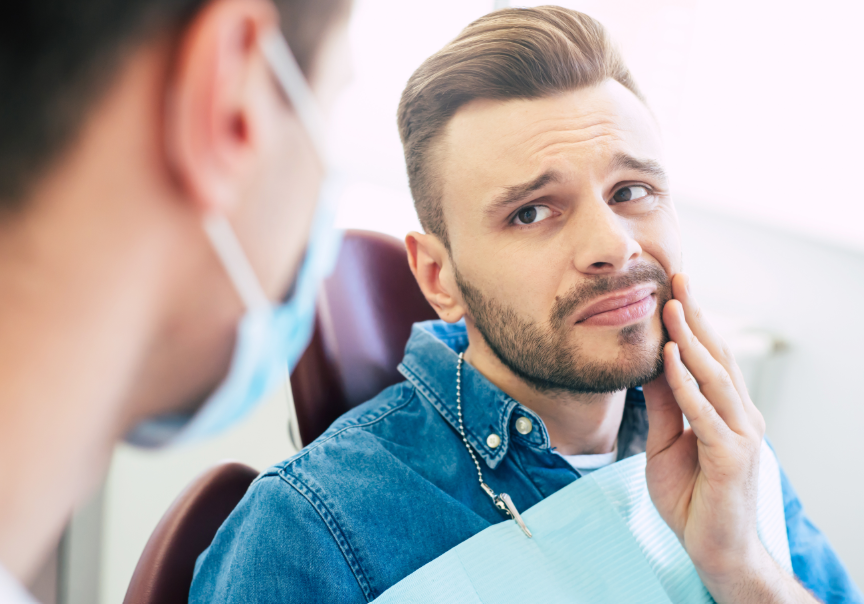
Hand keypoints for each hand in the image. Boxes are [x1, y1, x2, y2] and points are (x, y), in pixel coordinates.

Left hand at [642, 274, 816, 602]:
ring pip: (715, 378)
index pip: (711, 357)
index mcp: (727, 411)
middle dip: (697, 316)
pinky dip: (687, 384)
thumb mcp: (664, 443)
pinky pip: (704, 414)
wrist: (713, 549)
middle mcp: (741, 417)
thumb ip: (662, 405)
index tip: (676, 289)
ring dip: (693, 340)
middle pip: (718, 357)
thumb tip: (650, 365)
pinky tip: (673, 358)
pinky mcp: (731, 458)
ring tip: (673, 306)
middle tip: (680, 278)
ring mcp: (740, 436)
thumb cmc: (691, 497)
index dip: (695, 323)